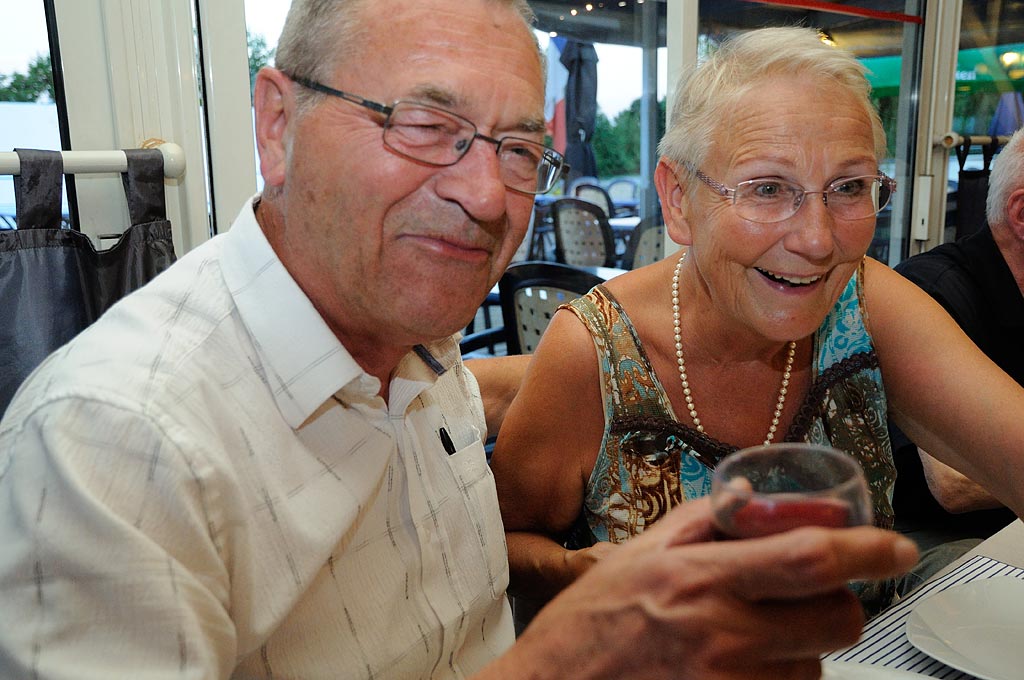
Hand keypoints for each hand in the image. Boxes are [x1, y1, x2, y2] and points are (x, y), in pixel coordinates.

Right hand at [499, 497, 917, 679]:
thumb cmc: (588, 623)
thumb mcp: (635, 555)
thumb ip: (699, 520)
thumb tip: (749, 497)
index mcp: (699, 579)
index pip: (808, 559)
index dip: (866, 550)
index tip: (894, 547)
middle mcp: (723, 634)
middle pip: (835, 619)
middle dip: (843, 602)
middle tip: (817, 592)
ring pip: (816, 663)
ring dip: (805, 643)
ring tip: (756, 632)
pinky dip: (782, 676)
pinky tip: (743, 663)